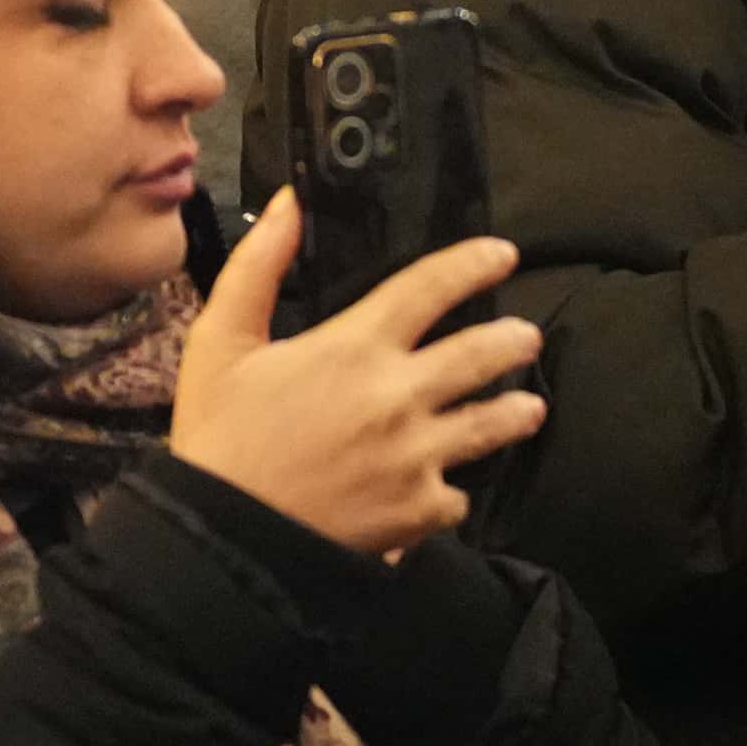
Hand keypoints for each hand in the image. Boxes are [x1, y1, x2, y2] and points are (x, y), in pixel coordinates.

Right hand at [170, 199, 541, 562]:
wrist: (222, 541)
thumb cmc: (216, 438)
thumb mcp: (220, 342)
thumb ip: (257, 266)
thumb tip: (288, 204)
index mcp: (354, 346)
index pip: (430, 287)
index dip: (472, 263)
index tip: (503, 254)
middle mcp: (399, 395)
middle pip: (481, 354)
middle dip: (512, 341)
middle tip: (526, 338)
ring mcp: (416, 455)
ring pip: (490, 425)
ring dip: (515, 411)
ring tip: (529, 407)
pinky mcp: (418, 511)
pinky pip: (457, 496)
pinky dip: (454, 491)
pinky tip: (456, 488)